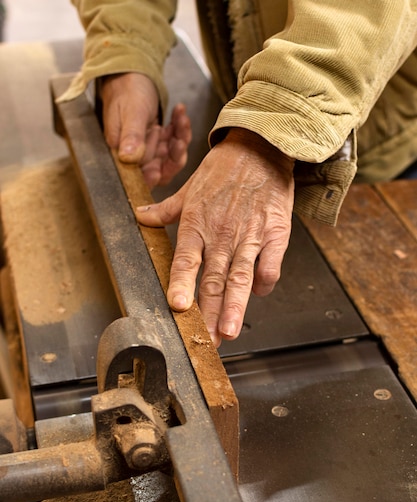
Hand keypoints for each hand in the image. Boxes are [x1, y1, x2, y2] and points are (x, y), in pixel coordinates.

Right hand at [100, 72, 191, 188]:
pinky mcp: (158, 140)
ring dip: (179, 139)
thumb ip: (132, 135)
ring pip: (170, 156)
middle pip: (158, 169)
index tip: (159, 170)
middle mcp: (134, 155)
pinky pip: (174, 143)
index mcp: (120, 152)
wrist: (131, 72)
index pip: (137, 175)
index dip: (150, 176)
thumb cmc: (127, 89)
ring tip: (181, 118)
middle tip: (178, 138)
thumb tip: (128, 159)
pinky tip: (179, 113)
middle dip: (171, 154)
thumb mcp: (131, 111)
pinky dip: (180, 130)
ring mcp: (148, 148)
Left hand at [135, 128, 294, 346]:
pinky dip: (264, 281)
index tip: (178, 306)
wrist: (261, 147)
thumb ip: (166, 210)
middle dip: (210, 312)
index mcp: (198, 224)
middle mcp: (222, 233)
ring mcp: (249, 235)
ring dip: (236, 306)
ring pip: (241, 277)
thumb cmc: (223, 169)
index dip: (182, 283)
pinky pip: (270, 264)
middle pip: (214, 279)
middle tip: (207, 339)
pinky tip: (259, 294)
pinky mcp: (275, 233)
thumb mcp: (189, 187)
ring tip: (230, 331)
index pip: (187, 260)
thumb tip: (140, 217)